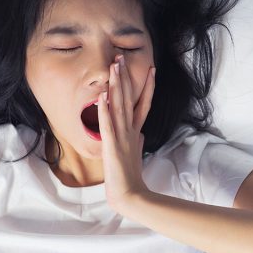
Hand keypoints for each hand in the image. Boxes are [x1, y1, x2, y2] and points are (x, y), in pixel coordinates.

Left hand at [97, 54, 155, 212]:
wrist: (130, 195)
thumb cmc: (132, 177)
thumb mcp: (136, 155)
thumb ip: (138, 141)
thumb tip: (141, 134)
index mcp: (136, 132)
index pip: (143, 104)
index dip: (147, 86)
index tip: (150, 69)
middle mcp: (130, 131)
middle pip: (129, 98)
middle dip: (125, 77)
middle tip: (121, 57)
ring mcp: (121, 137)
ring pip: (119, 106)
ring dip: (116, 85)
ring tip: (114, 66)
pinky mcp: (111, 146)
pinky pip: (107, 124)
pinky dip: (105, 110)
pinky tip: (102, 95)